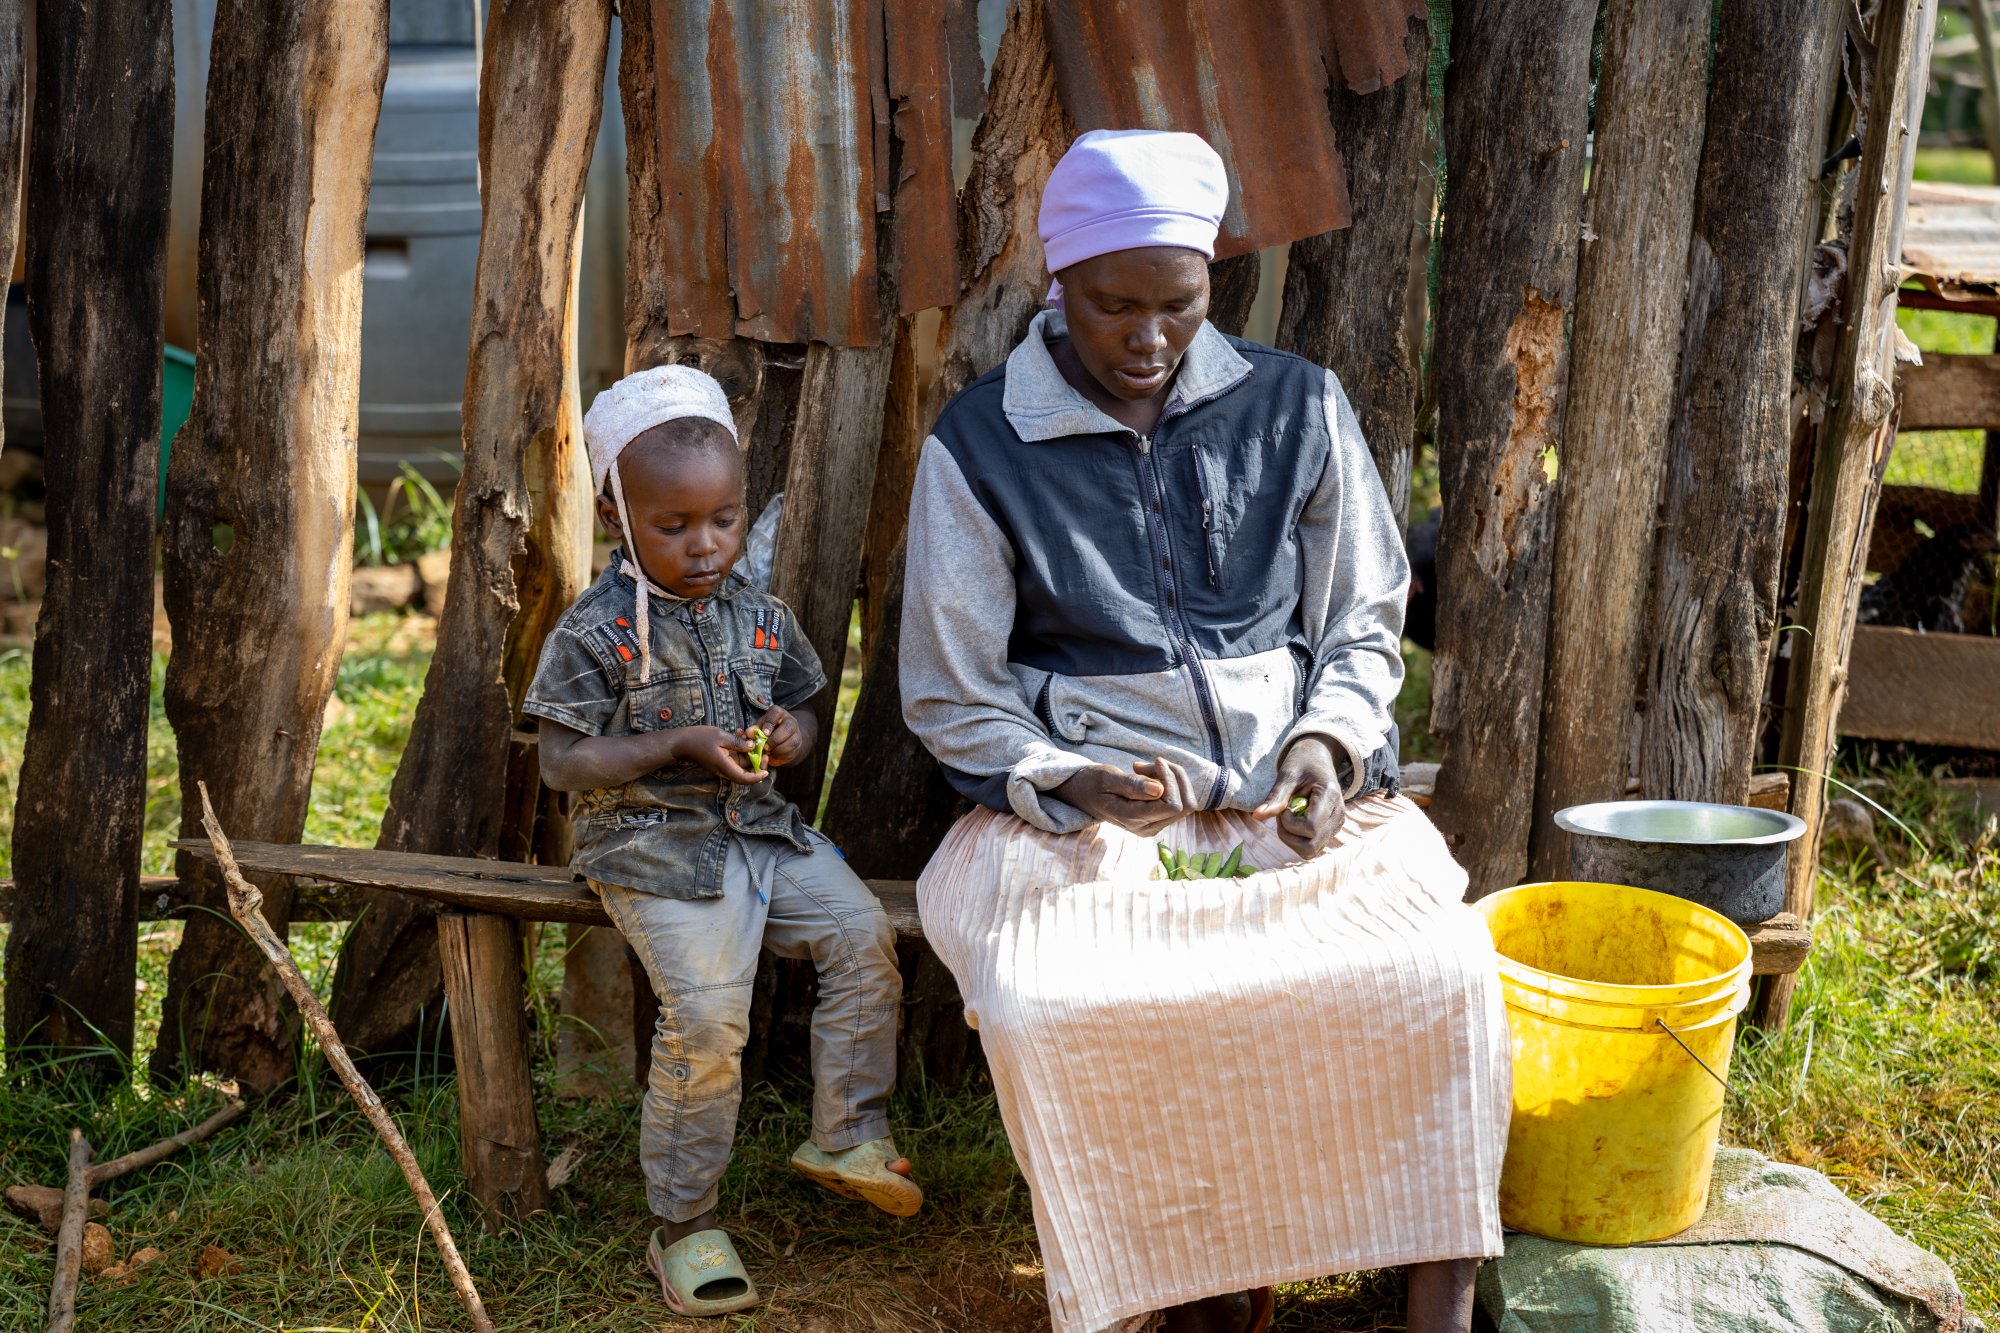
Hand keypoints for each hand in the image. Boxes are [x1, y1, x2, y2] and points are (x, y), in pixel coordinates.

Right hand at [671, 726, 761, 784]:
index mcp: (724, 766)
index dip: (756, 777)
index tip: (766, 771)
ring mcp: (722, 763)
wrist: (680, 742)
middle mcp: (724, 768)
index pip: (743, 778)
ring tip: (749, 735)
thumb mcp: (720, 737)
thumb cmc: (698, 739)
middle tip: (762, 747)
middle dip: (756, 759)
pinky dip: (740, 747)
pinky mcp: (720, 758)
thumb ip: (737, 743)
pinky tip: (740, 734)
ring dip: (748, 750)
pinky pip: (734, 755)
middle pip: (745, 769)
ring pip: (741, 761)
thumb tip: (752, 746)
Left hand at [747, 706, 803, 769]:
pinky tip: (773, 755)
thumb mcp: (759, 728)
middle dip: (775, 739)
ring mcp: (796, 734)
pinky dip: (781, 755)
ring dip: (778, 749)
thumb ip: (754, 730)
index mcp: (779, 713)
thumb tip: (748, 733)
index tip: (764, 733)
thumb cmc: (767, 732)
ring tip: (768, 752)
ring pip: (792, 741)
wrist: (780, 741)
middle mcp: (790, 721)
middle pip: (788, 727)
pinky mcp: (797, 746)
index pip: (776, 712)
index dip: (770, 723)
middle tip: (765, 747)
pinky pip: (791, 752)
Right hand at [1053, 756, 1196, 835]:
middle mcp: (1147, 827)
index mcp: (1133, 819)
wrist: (1082, 794)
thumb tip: (1159, 790)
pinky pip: (1178, 802)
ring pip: (1185, 803)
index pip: (1173, 805)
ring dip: (1174, 779)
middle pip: (1185, 805)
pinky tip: (1150, 775)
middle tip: (1152, 762)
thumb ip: (1132, 785)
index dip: (1171, 780)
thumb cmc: (1092, 783)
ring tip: (1149, 768)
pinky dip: (1170, 783)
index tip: (1156, 761)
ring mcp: (1154, 825)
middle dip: (1175, 778)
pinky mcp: (1157, 819)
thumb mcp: (1107, 778)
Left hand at [1253, 736, 1345, 856]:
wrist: (1319, 758)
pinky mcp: (1330, 831)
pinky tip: (1295, 820)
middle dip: (1288, 834)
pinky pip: (1310, 848)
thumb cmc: (1302, 763)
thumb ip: (1275, 797)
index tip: (1284, 805)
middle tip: (1282, 813)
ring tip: (1289, 815)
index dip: (1290, 822)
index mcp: (1331, 796)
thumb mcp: (1287, 774)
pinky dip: (1297, 839)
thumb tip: (1256, 816)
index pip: (1310, 828)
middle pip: (1310, 847)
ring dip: (1291, 838)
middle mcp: (1338, 816)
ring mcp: (1336, 826)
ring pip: (1309, 852)